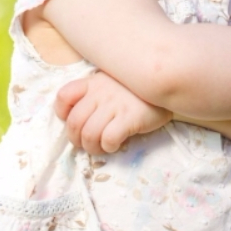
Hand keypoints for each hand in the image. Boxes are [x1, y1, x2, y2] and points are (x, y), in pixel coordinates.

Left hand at [55, 71, 171, 154]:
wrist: (167, 85)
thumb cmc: (136, 90)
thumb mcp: (111, 83)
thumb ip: (94, 95)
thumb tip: (79, 122)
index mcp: (93, 83)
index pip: (64, 96)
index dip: (62, 114)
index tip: (73, 122)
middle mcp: (100, 93)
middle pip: (74, 122)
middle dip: (76, 139)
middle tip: (87, 143)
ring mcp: (115, 105)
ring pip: (89, 134)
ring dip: (91, 147)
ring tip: (101, 148)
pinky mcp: (129, 117)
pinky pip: (108, 138)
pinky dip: (108, 147)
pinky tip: (115, 144)